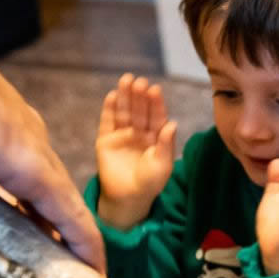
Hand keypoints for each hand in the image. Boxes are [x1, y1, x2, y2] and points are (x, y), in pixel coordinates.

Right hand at [95, 73, 177, 230]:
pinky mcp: (106, 141)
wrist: (128, 198)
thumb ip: (166, 144)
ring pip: (123, 112)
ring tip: (126, 80)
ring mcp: (122, 136)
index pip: (156, 116)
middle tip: (140, 81)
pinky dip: (109, 109)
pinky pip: (107, 122)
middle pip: (139, 110)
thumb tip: (172, 123)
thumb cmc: (150, 183)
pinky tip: (112, 96)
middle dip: (139, 96)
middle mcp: (139, 133)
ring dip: (125, 96)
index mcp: (156, 137)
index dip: (155, 103)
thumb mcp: (162, 165)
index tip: (155, 89)